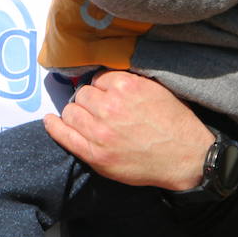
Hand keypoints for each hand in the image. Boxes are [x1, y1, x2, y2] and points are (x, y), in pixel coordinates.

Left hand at [44, 71, 214, 190]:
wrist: (186, 157)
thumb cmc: (175, 123)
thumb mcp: (157, 89)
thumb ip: (130, 82)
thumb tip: (106, 78)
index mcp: (126, 86)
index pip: (98, 78)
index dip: (102, 88)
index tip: (108, 96)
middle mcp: (109, 106)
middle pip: (82, 94)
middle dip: (89, 100)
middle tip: (99, 110)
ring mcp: (100, 132)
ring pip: (71, 111)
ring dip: (76, 113)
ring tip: (85, 119)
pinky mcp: (96, 154)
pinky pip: (64, 135)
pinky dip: (54, 126)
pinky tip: (51, 120)